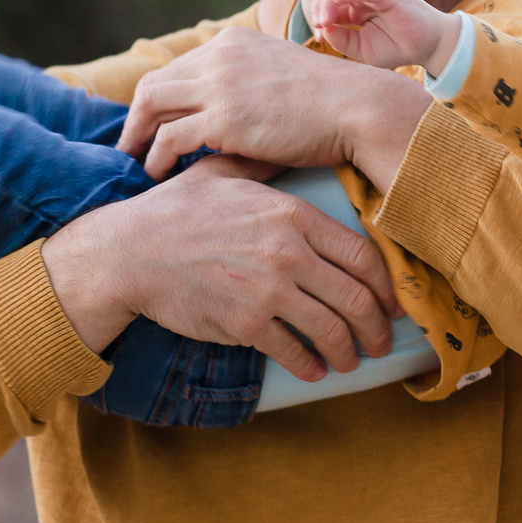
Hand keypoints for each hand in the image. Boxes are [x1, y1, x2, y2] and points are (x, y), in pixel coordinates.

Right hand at [40, 157, 397, 381]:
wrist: (129, 252)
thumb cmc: (174, 212)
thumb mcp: (222, 174)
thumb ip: (262, 167)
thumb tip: (286, 152)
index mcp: (291, 214)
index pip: (361, 254)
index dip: (386, 285)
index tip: (392, 301)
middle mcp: (287, 252)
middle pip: (357, 297)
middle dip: (376, 327)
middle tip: (381, 341)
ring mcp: (268, 290)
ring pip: (332, 329)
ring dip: (350, 351)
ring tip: (352, 360)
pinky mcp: (245, 323)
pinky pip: (294, 350)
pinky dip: (311, 365)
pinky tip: (316, 370)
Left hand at [118, 27, 431, 185]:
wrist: (360, 109)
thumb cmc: (333, 104)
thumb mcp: (284, 76)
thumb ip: (254, 83)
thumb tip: (238, 113)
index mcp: (233, 43)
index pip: (178, 69)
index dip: (161, 101)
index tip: (152, 128)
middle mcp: (219, 56)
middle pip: (154, 84)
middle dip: (136, 119)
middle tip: (130, 150)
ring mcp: (219, 85)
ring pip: (150, 106)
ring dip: (138, 139)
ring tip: (137, 167)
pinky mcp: (224, 118)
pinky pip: (170, 138)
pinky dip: (157, 158)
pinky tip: (161, 176)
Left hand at [308, 0, 463, 72]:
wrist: (429, 48)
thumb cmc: (397, 46)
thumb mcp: (362, 49)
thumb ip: (342, 40)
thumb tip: (322, 30)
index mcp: (356, 3)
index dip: (319, 13)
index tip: (318, 35)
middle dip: (320, 5)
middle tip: (319, 25)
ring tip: (324, 18)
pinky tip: (337, 0)